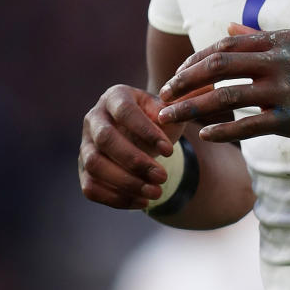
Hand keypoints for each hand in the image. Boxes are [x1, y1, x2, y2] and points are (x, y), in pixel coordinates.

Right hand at [79, 85, 187, 208]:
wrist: (143, 139)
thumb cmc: (159, 121)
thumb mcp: (172, 110)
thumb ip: (185, 101)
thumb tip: (206, 87)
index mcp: (115, 97)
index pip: (125, 112)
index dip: (146, 132)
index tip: (169, 151)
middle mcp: (94, 118)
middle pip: (106, 140)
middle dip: (135, 161)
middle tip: (162, 176)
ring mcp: (85, 145)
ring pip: (94, 165)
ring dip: (126, 182)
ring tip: (156, 193)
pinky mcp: (84, 170)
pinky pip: (91, 188)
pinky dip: (116, 198)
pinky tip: (143, 202)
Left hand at [157, 25, 289, 148]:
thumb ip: (262, 39)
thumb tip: (229, 28)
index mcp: (280, 41)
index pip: (225, 46)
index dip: (196, 60)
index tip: (179, 75)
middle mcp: (279, 61)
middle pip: (217, 66)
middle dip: (184, 80)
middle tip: (165, 94)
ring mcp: (285, 90)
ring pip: (225, 96)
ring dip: (191, 107)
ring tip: (171, 117)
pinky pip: (248, 125)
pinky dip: (222, 130)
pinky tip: (205, 136)